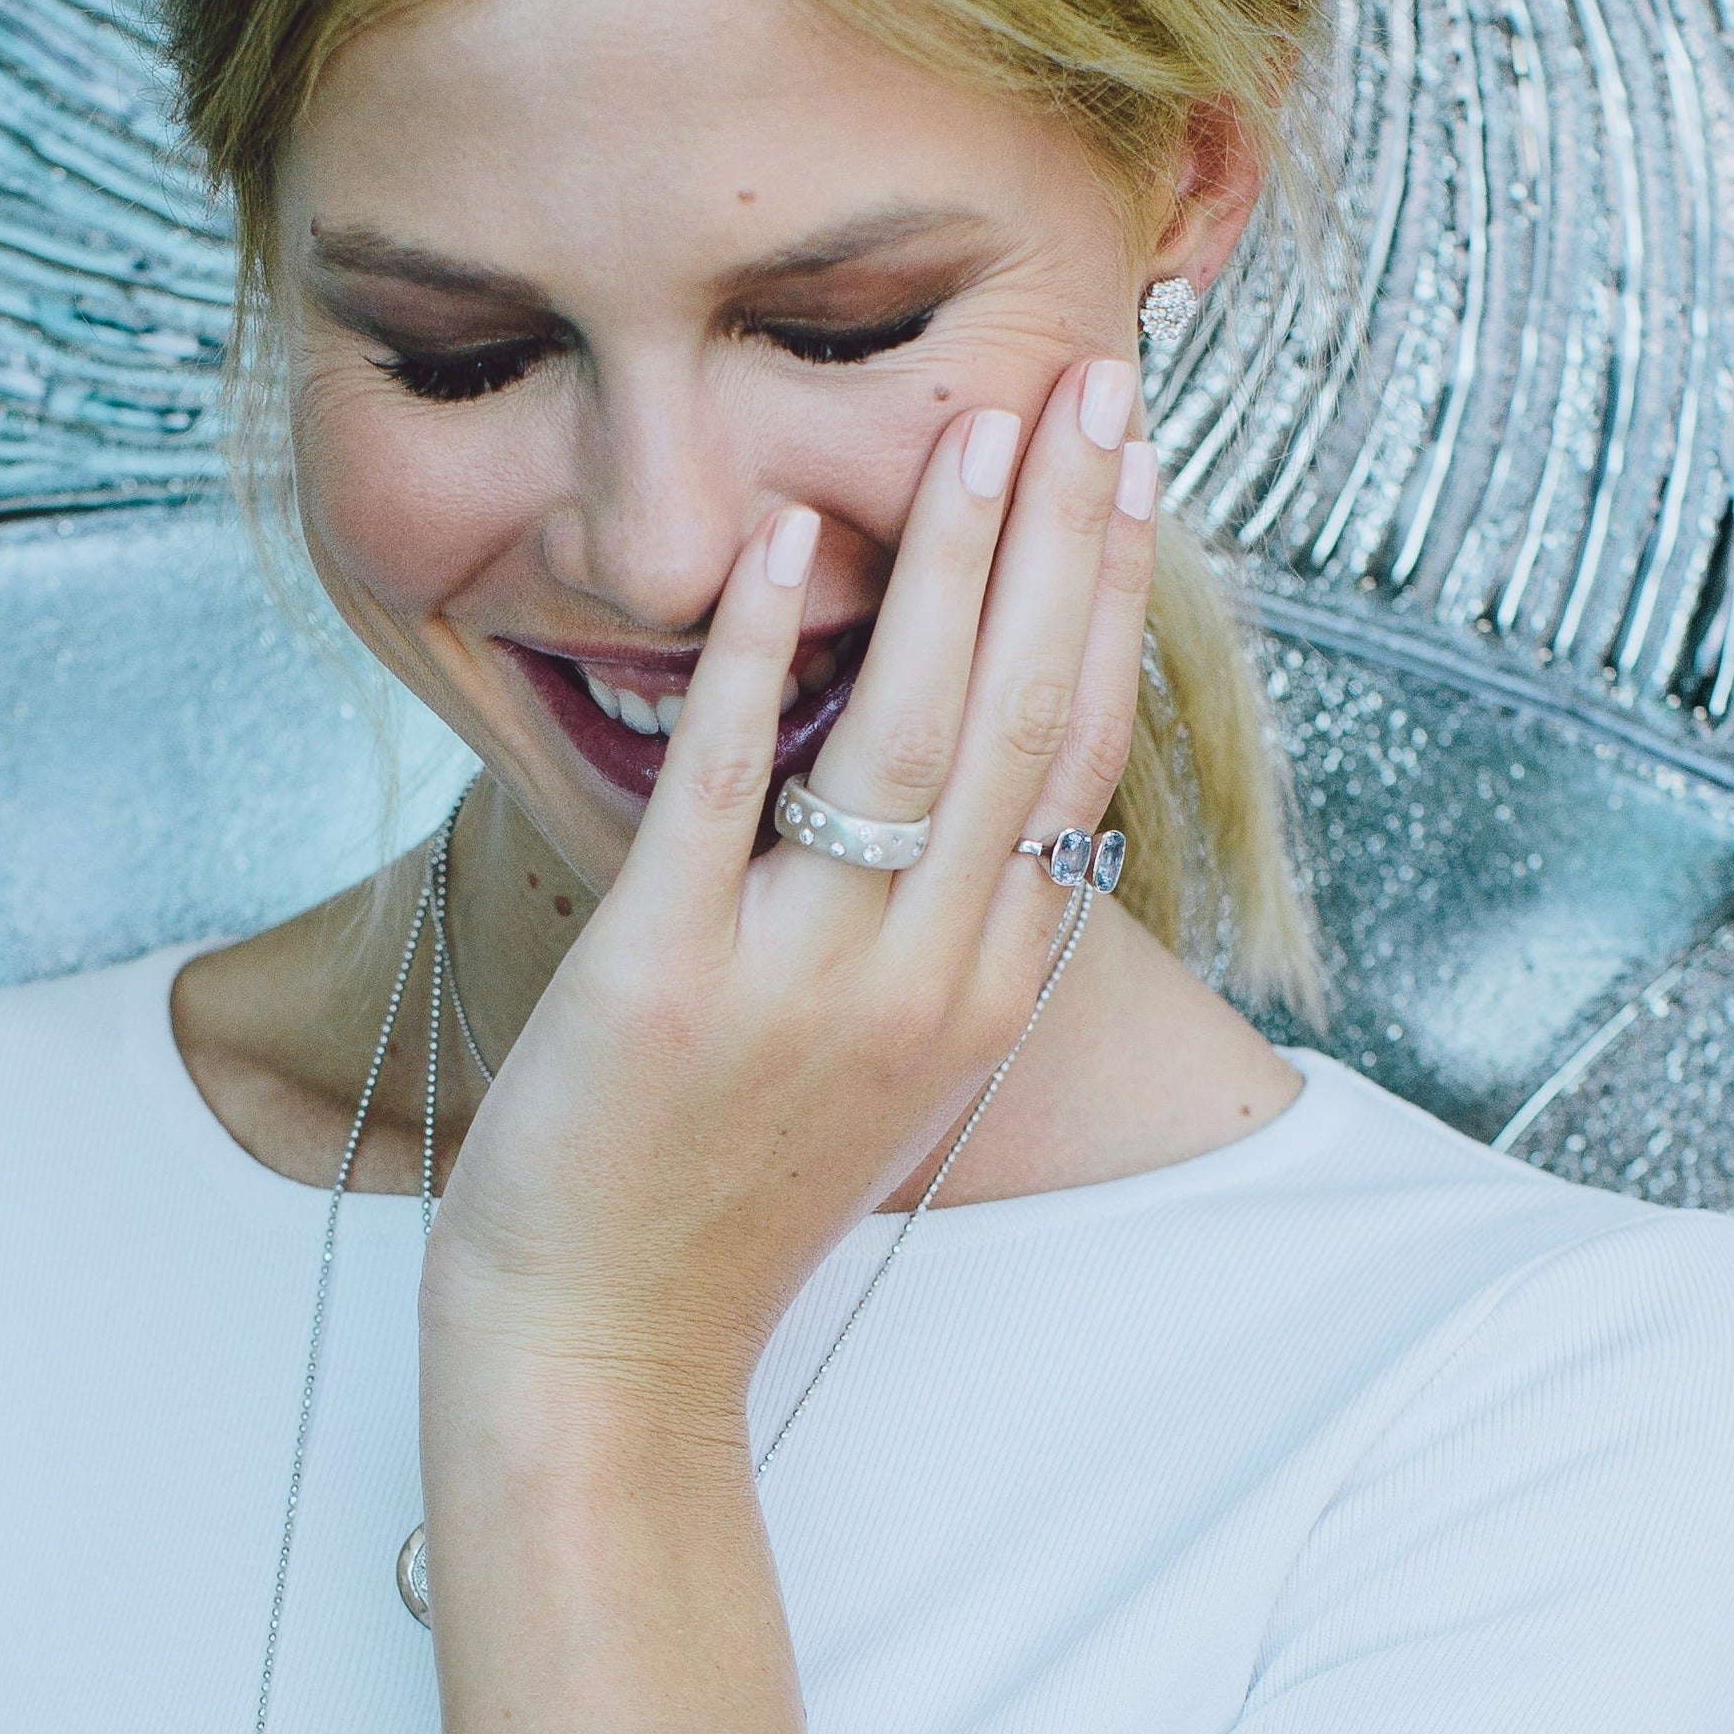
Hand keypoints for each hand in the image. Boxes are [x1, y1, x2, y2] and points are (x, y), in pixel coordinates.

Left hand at [421, 351, 1161, 1424]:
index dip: (1107, 593)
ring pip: (913, 737)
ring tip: (976, 424)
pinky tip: (775, 539)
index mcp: (985, 987)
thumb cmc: (724, 1194)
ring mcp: (801, 975)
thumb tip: (962, 786)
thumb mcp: (878, 1065)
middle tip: (1098, 382)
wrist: (605, 1351)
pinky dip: (754, 653)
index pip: (1077, 750)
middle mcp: (924, 976)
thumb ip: (933, 926)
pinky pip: (726, 783)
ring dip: (951, 564)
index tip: (1128, 465)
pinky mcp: (666, 973)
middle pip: (1028, 714)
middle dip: (1069, 533)